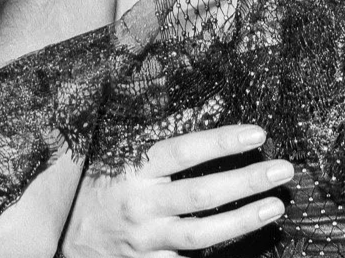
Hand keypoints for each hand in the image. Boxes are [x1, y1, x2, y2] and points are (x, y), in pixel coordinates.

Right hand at [62, 125, 292, 257]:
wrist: (61, 234)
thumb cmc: (96, 183)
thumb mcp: (117, 150)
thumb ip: (156, 130)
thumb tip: (201, 101)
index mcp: (133, 168)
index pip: (185, 151)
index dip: (223, 141)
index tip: (257, 133)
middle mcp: (141, 204)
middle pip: (203, 194)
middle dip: (247, 180)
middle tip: (283, 169)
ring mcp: (146, 239)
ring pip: (203, 233)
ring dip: (244, 220)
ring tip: (276, 206)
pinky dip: (218, 255)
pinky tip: (249, 244)